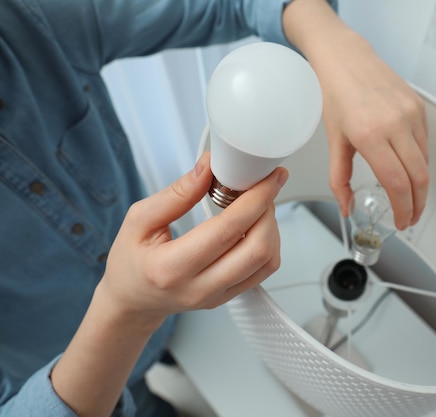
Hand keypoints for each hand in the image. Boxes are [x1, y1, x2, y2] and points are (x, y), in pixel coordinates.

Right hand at [99, 151, 287, 324]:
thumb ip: (177, 193)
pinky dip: (268, 244)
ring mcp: (216, 296)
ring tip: (258, 205)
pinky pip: (263, 272)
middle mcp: (198, 288)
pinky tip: (256, 226)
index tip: (269, 178)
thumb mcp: (139, 219)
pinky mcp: (228, 297)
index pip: (228, 230)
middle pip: (257, 250)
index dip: (255, 200)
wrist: (131, 300)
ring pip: (266, 262)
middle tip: (264, 187)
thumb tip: (209, 168)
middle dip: (268, 211)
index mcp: (171, 268)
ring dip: (271, 228)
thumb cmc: (131, 260)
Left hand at [316, 38, 428, 229]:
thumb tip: (347, 208)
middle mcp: (395, 124)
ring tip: (409, 197)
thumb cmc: (336, 95)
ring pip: (425, 163)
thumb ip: (339, 179)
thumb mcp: (333, 141)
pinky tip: (408, 168)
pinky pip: (425, 144)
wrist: (346, 59)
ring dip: (420, 185)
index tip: (402, 221)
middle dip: (417, 204)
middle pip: (419, 178)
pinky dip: (419, 162)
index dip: (403, 209)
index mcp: (370, 135)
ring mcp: (410, 114)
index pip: (396, 184)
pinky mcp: (419, 107)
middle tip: (410, 217)